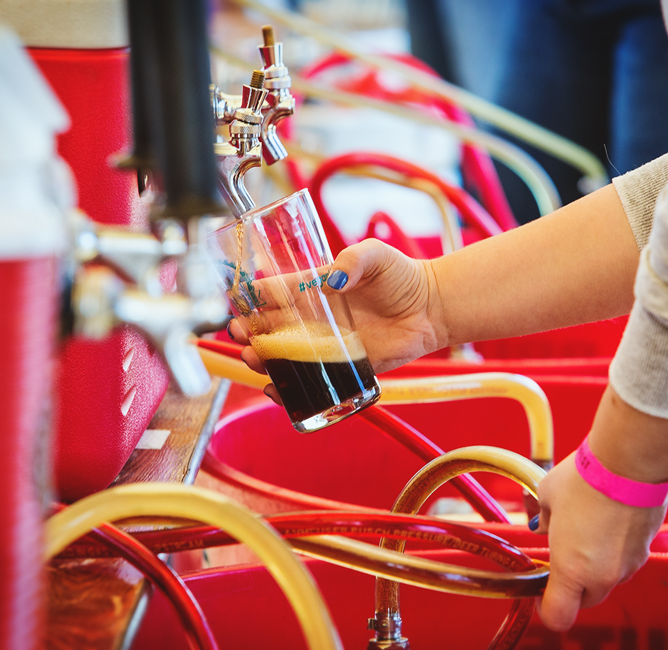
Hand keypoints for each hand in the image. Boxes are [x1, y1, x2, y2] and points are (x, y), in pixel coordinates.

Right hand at [227, 238, 446, 376]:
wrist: (431, 307)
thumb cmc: (402, 276)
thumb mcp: (377, 255)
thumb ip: (356, 258)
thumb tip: (335, 279)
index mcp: (314, 288)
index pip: (273, 293)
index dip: (250, 300)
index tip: (236, 307)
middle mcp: (316, 318)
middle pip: (271, 328)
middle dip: (249, 335)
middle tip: (242, 339)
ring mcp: (327, 344)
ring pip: (285, 358)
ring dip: (264, 362)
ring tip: (255, 362)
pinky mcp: (345, 367)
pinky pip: (312, 382)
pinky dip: (290, 390)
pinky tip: (277, 391)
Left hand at [532, 452, 664, 630]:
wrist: (630, 462)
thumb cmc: (585, 478)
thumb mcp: (548, 494)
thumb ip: (544, 518)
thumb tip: (542, 524)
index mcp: (572, 569)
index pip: (559, 615)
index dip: (546, 609)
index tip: (541, 592)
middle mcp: (603, 575)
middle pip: (585, 600)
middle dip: (572, 587)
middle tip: (562, 559)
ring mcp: (628, 564)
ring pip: (608, 581)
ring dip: (596, 568)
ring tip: (587, 532)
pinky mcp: (646, 549)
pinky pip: (625, 561)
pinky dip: (615, 552)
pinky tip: (608, 522)